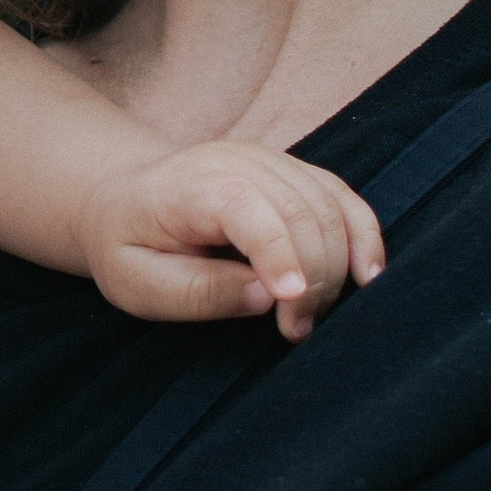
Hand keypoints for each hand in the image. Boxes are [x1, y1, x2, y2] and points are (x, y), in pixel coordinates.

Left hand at [79, 141, 384, 341]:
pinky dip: (362, 236)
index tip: (291, 304)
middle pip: (298, 210)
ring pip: (329, 206)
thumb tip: (266, 297)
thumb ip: (198, 291)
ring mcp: (270, 161)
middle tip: (295, 330)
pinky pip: (342, 199)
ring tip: (310, 317)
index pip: (245, 207)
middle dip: (311, 278)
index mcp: (188, 185)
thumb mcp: (138, 283)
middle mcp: (236, 161)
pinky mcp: (294, 173)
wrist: (124, 200)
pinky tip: (366, 277)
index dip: (277, 253)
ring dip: (337, 267)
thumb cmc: (129, 248)